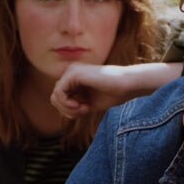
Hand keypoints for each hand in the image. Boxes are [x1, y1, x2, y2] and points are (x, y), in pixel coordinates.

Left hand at [50, 62, 183, 119]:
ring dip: (68, 109)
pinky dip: (68, 104)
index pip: (60, 97)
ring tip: (84, 109)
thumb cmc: (114, 93)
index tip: (85, 111)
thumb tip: (62, 111)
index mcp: (75, 78)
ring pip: (55, 96)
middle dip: (67, 110)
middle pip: (55, 97)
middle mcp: (71, 72)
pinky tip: (82, 106)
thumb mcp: (89, 102)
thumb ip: (75, 105)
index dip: (69, 110)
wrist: (128, 85)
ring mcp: (71, 71)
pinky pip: (59, 93)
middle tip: (83, 112)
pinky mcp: (73, 74)